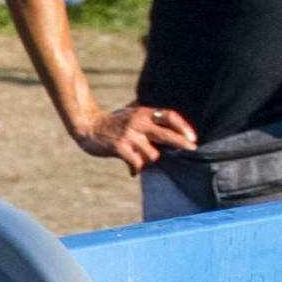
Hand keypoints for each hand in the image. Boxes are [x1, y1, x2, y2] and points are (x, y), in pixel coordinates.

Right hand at [72, 102, 198, 173]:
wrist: (88, 126)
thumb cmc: (112, 121)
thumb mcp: (130, 111)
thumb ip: (146, 112)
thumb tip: (166, 117)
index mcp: (143, 112)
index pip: (169, 116)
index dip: (182, 126)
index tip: (193, 137)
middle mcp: (138, 122)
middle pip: (166, 134)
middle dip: (182, 142)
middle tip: (193, 148)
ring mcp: (129, 135)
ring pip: (152, 155)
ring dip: (149, 161)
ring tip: (141, 162)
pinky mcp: (119, 147)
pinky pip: (137, 163)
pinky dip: (136, 169)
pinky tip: (133, 171)